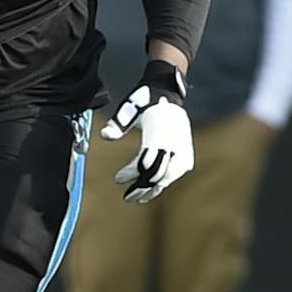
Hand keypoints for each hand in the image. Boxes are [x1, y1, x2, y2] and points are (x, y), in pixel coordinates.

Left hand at [100, 61, 192, 203]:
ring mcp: (183, 147)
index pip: (147, 159)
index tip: (118, 179)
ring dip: (154, 189)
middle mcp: (175, 142)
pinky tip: (152, 190)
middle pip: (160, 172)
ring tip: (139, 198)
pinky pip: (176, 173)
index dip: (133, 172)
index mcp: (161, 131)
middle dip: (143, 187)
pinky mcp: (187, 151)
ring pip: (170, 176)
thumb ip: (118, 124)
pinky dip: (164, 182)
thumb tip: (104, 136)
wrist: (167, 93)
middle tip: (127, 197)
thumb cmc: (144, 101)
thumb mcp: (129, 108)